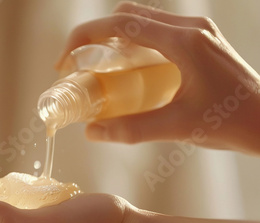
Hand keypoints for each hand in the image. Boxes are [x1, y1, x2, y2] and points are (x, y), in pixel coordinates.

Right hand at [56, 1, 259, 154]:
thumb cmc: (232, 124)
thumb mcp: (177, 128)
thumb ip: (131, 129)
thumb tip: (92, 132)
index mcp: (183, 42)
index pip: (120, 25)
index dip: (83, 39)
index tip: (65, 62)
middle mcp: (190, 28)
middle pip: (127, 16)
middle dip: (94, 36)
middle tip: (79, 66)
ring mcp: (197, 32)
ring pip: (142, 21)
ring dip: (113, 39)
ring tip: (99, 69)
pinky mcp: (200, 41)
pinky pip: (157, 32)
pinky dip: (133, 45)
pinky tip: (128, 71)